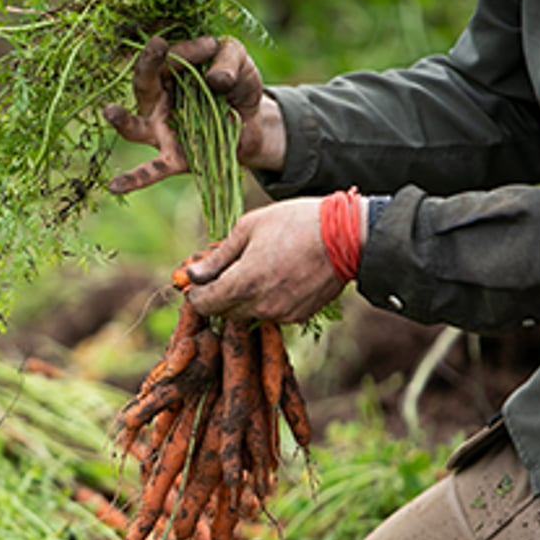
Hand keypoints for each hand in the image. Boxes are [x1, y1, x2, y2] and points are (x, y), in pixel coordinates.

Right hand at [103, 35, 279, 193]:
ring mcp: (162, 132)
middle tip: (157, 45)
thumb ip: (229, 60)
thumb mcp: (239, 62)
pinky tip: (114, 186)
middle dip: (148, 63)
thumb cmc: (237, 85)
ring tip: (110, 111)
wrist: (255, 123)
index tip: (211, 46)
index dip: (189, 50)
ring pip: (135, 127)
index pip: (170, 57)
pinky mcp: (176, 158)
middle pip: (144, 83)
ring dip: (121, 120)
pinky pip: (153, 169)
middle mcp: (157, 102)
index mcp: (170, 72)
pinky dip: (134, 179)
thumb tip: (216, 79)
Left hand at [183, 198, 344, 322]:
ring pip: (247, 314)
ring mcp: (281, 313)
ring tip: (254, 269)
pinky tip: (276, 277)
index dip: (196, 293)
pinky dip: (265, 300)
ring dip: (242, 298)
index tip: (198, 280)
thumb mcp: (249, 228)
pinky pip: (271, 313)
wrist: (346, 236)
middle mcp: (260, 305)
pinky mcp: (299, 316)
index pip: (204, 304)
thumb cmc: (295, 223)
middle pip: (223, 312)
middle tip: (224, 272)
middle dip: (218, 295)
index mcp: (243, 283)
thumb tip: (192, 274)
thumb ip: (217, 256)